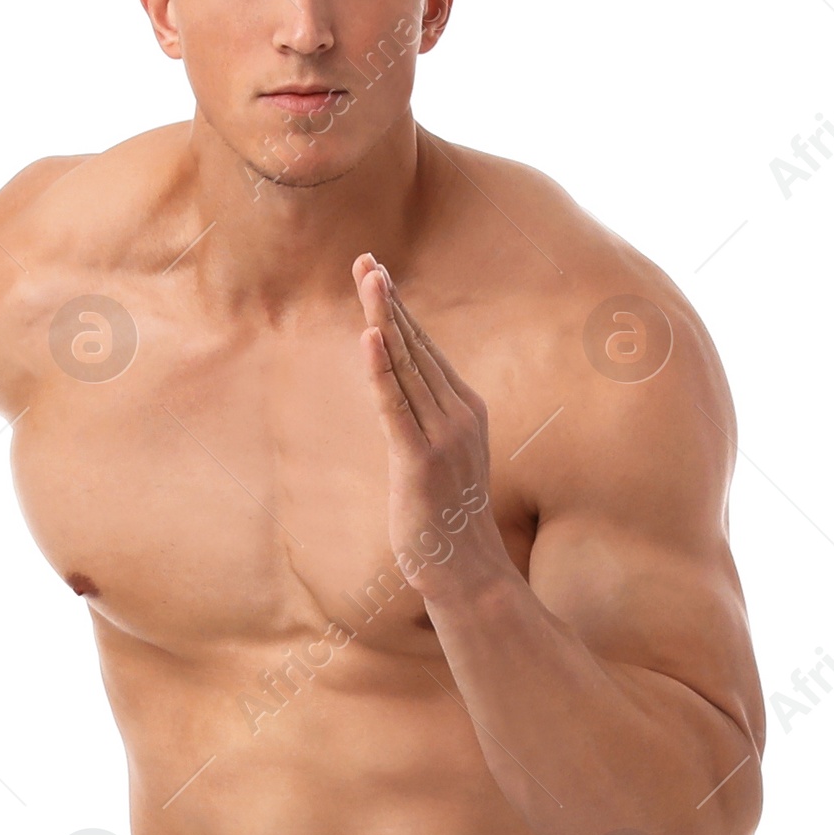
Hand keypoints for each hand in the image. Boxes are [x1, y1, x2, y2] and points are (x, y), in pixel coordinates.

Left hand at [352, 253, 513, 609]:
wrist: (468, 574)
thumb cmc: (449, 523)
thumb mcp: (439, 462)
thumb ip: (423, 425)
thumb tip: (402, 399)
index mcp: (464, 411)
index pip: (425, 350)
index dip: (399, 310)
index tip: (377, 273)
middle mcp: (458, 416)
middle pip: (416, 347)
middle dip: (388, 301)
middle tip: (366, 260)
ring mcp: (442, 438)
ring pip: (406, 367)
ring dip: (384, 319)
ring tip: (368, 278)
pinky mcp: (419, 462)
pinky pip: (395, 407)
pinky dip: (381, 370)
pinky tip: (370, 337)